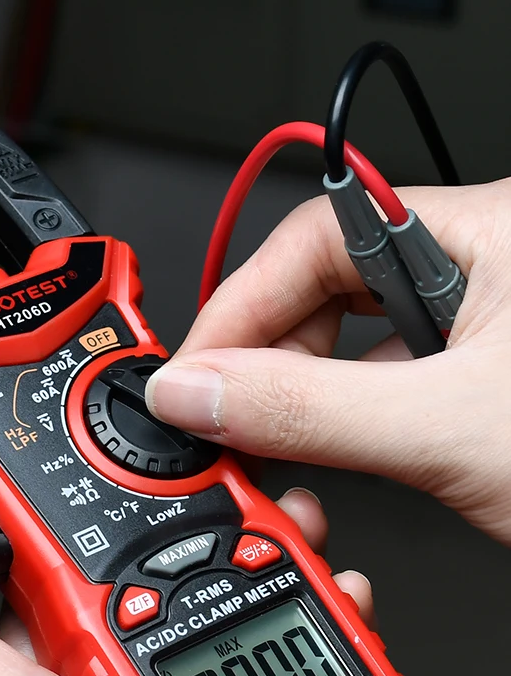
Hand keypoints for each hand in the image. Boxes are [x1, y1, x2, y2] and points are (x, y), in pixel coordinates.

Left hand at [0, 474, 373, 675]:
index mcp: (44, 652)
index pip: (79, 529)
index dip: (112, 469)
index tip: (147, 413)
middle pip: (181, 559)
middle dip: (225, 513)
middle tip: (254, 485)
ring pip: (251, 607)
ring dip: (287, 571)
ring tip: (305, 549)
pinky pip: (304, 674)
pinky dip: (334, 641)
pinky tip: (344, 616)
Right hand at [146, 179, 510, 544]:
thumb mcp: (444, 429)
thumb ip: (309, 412)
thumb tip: (197, 393)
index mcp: (485, 229)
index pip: (316, 236)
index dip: (242, 305)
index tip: (195, 373)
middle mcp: (485, 258)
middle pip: (333, 282)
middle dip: (275, 354)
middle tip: (231, 415)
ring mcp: (492, 316)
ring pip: (364, 335)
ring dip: (314, 390)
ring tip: (287, 440)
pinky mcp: (491, 372)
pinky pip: (399, 373)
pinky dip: (358, 412)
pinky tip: (348, 446)